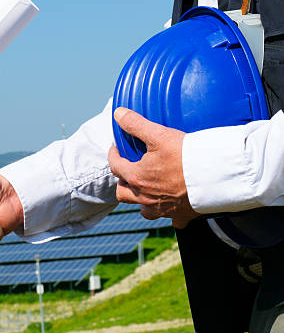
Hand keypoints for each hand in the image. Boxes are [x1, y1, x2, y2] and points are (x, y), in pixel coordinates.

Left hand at [107, 107, 198, 228]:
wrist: (219, 176)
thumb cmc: (187, 155)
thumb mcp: (159, 134)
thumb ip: (136, 124)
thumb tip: (118, 113)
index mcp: (137, 178)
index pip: (115, 167)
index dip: (113, 156)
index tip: (116, 149)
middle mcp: (146, 198)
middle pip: (123, 193)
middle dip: (123, 181)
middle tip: (130, 170)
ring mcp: (163, 209)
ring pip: (143, 209)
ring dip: (141, 200)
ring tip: (147, 188)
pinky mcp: (182, 216)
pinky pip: (172, 219)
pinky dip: (170, 213)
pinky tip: (174, 204)